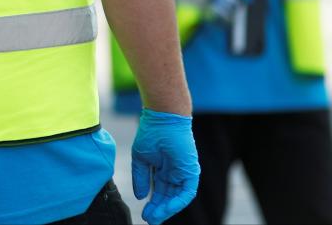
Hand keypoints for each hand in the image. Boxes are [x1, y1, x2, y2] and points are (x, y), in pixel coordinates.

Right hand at [131, 109, 199, 224]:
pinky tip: (165, 208)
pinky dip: (177, 202)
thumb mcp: (141, 159)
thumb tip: (140, 196)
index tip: (145, 214)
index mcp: (163, 169)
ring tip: (154, 218)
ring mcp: (183, 172)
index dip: (152, 204)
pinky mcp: (191, 171)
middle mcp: (174, 173)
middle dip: (158, 210)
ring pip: (177, 197)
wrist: (161, 118)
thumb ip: (140, 178)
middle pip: (167, 197)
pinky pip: (186, 192)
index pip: (159, 191)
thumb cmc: (151, 133)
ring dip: (166, 209)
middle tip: (149, 220)